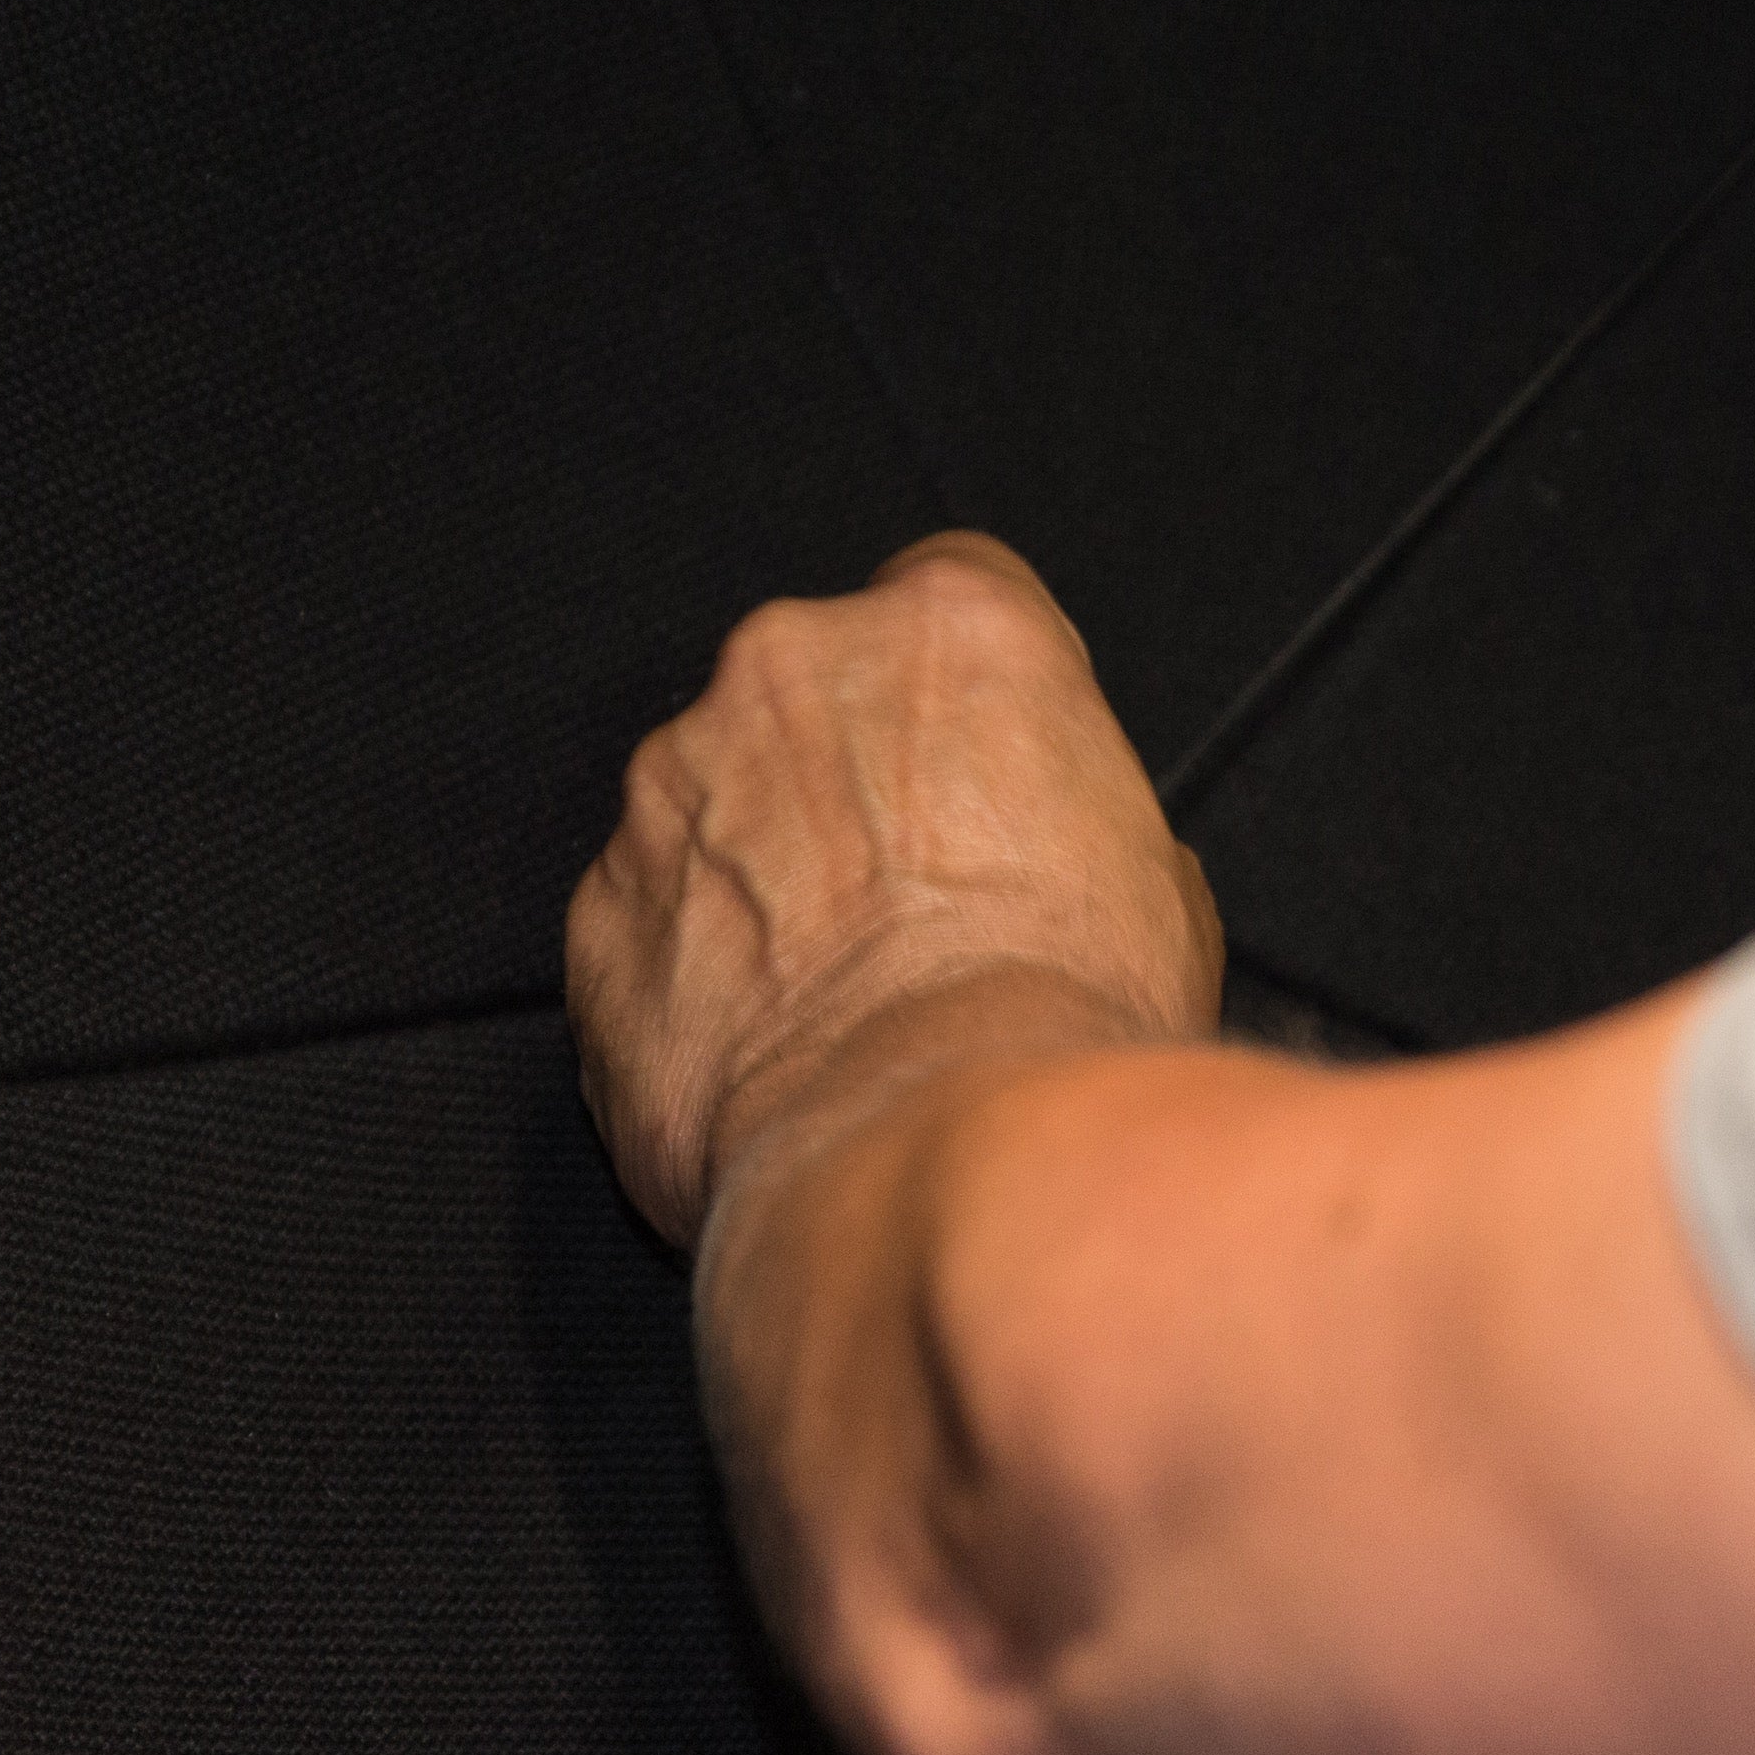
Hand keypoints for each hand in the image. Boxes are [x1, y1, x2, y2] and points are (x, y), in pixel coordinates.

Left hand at [571, 534, 1224, 1246]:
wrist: (934, 1157)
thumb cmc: (1060, 1021)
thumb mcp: (1155, 892)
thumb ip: (1073, 818)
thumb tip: (1054, 857)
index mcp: (953, 629)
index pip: (953, 596)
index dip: (967, 698)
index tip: (981, 773)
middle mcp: (793, 667)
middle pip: (817, 690)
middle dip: (852, 780)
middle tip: (915, 904)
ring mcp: (675, 782)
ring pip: (716, 801)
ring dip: (761, 875)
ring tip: (839, 1000)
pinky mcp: (599, 904)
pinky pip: (647, 920)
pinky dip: (691, 976)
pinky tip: (766, 1057)